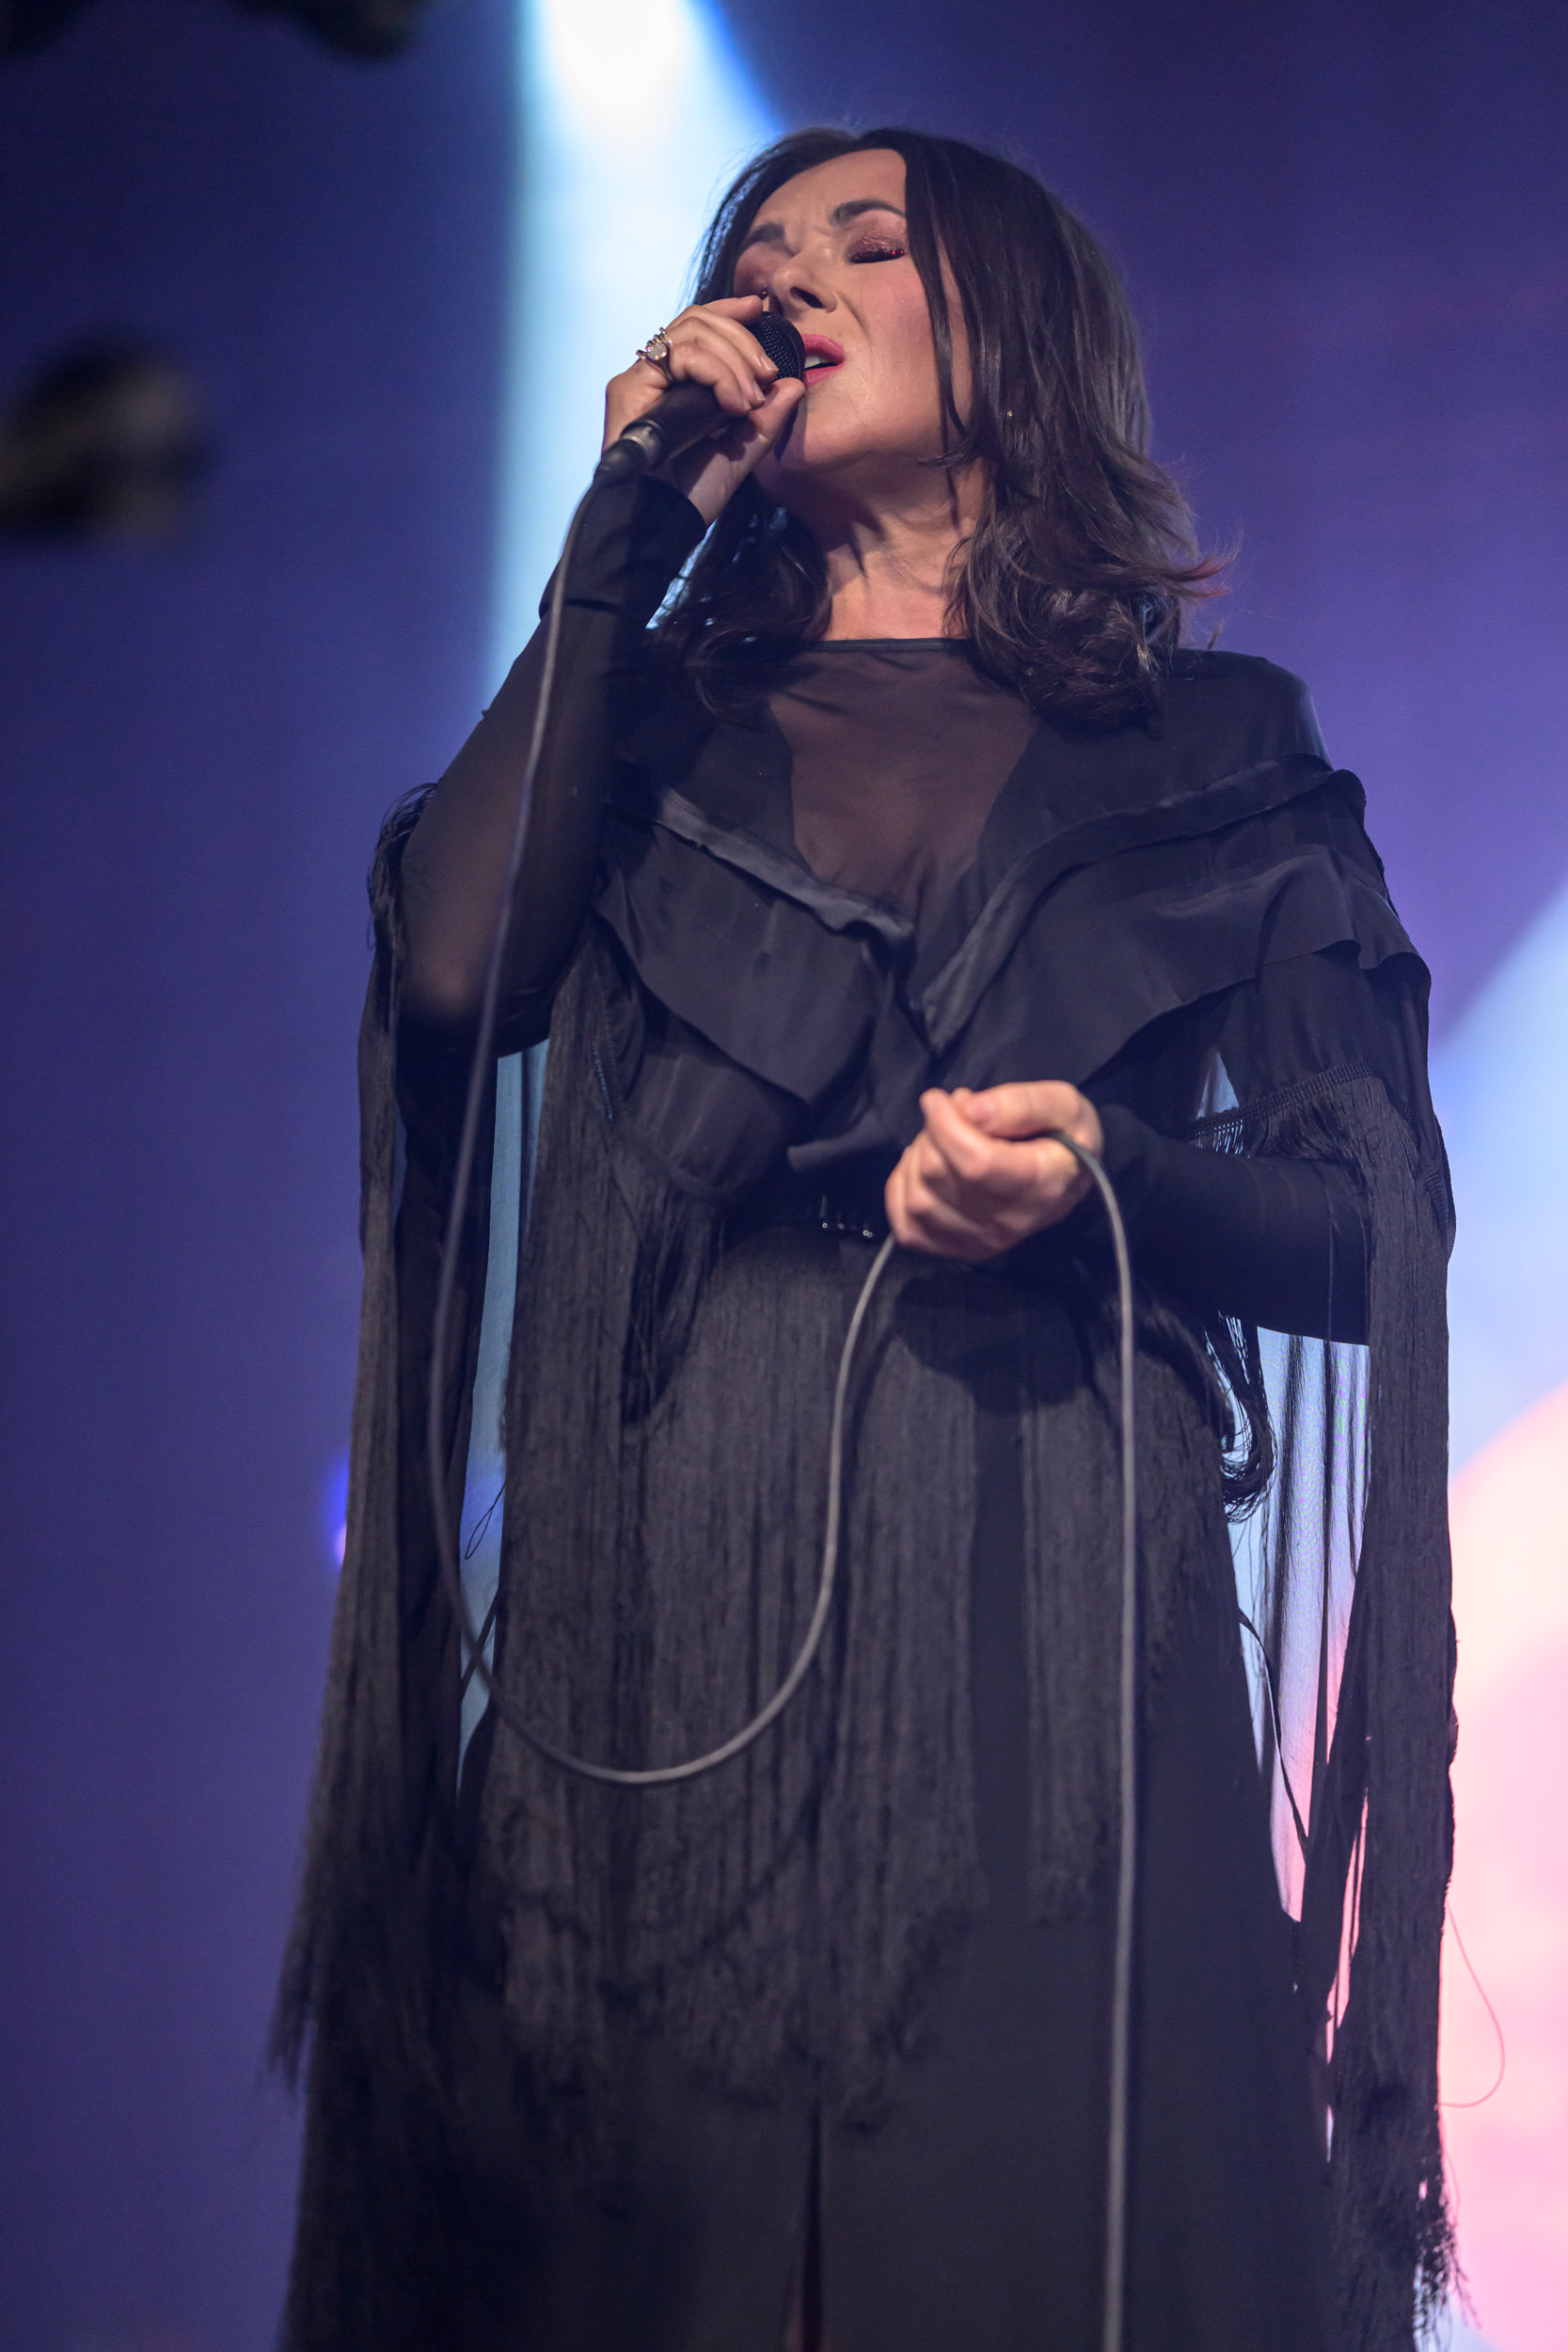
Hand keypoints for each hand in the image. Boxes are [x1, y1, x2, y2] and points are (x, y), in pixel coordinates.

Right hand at [602, 296, 806, 525]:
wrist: (667, 523)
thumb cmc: (693, 494)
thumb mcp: (742, 451)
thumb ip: (766, 420)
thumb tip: (793, 385)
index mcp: (677, 382)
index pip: (700, 326)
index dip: (730, 312)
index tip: (759, 310)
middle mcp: (655, 375)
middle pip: (698, 321)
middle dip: (742, 341)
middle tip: (767, 375)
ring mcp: (639, 379)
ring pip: (691, 331)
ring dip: (734, 359)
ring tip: (750, 400)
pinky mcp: (628, 388)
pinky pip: (679, 355)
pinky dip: (716, 372)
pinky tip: (734, 403)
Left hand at [885, 1082, 1104, 1262]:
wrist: (1068, 1177)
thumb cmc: (1064, 1136)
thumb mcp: (1062, 1104)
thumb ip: (1021, 1103)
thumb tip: (969, 1111)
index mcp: (1040, 1185)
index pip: (975, 1163)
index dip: (945, 1124)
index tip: (939, 1098)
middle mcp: (1008, 1223)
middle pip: (939, 1177)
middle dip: (932, 1133)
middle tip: (951, 1116)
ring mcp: (979, 1242)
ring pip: (917, 1201)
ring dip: (916, 1159)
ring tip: (940, 1140)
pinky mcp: (957, 1250)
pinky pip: (907, 1227)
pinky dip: (902, 1191)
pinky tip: (922, 1169)